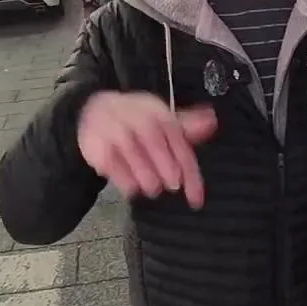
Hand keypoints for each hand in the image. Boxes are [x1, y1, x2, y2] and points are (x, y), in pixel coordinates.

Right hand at [78, 91, 216, 207]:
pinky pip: (108, 158)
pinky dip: (120, 175)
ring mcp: (112, 126)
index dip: (188, 166)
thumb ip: (186, 127)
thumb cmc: (137, 119)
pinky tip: (131, 190)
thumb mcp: (163, 120)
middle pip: (152, 138)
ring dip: (144, 171)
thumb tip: (212, 120)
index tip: (196, 196)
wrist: (95, 109)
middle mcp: (135, 114)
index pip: (176, 136)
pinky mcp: (94, 141)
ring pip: (129, 148)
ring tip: (153, 189)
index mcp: (156, 111)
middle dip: (165, 163)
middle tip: (174, 184)